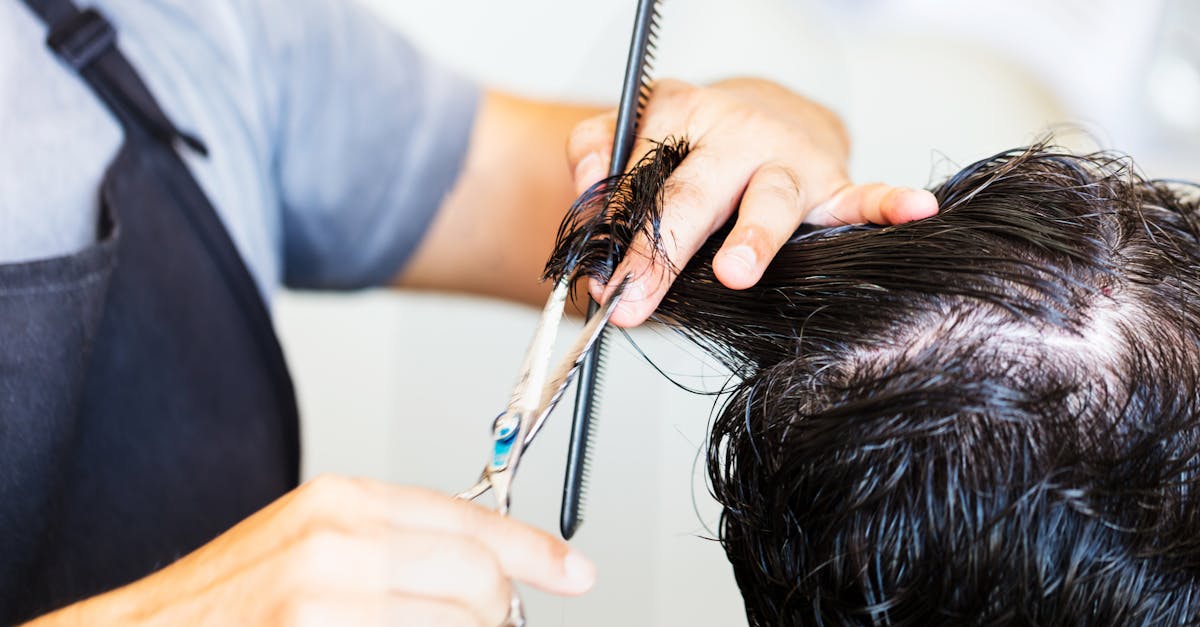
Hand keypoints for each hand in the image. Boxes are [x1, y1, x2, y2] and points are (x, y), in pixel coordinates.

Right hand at [32, 476, 593, 625]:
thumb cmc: (226, 605)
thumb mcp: (310, 546)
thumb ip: (393, 546)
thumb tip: (480, 569)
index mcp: (341, 502)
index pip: (470, 519)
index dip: (535, 551)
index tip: (575, 572)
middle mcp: (337, 543)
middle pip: (479, 580)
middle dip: (501, 612)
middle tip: (498, 625)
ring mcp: (322, 601)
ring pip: (460, 621)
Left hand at [566, 78, 938, 325]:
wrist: (765, 114)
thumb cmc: (697, 141)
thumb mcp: (637, 133)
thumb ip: (597, 154)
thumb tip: (585, 197)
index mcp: (677, 115)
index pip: (638, 179)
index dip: (616, 234)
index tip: (600, 281)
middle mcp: (732, 132)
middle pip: (691, 195)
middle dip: (660, 251)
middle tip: (636, 294)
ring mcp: (785, 156)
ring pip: (769, 197)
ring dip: (752, 236)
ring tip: (734, 270)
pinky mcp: (831, 180)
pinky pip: (862, 193)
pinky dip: (888, 202)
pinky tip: (913, 211)